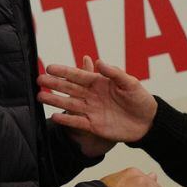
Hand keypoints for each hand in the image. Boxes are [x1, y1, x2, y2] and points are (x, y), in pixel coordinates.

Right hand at [37, 56, 157, 143]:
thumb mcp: (130, 83)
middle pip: (70, 88)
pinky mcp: (94, 125)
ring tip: (39, 97)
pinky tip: (54, 117)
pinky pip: (77, 122)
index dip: (64, 71)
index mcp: (100, 82)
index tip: (49, 67)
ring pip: (70, 104)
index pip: (78, 75)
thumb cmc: (140, 99)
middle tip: (39, 80)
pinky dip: (66, 120)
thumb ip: (115, 73)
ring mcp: (92, 110)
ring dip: (55, 100)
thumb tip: (98, 61)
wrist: (147, 122)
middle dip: (54, 84)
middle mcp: (92, 95)